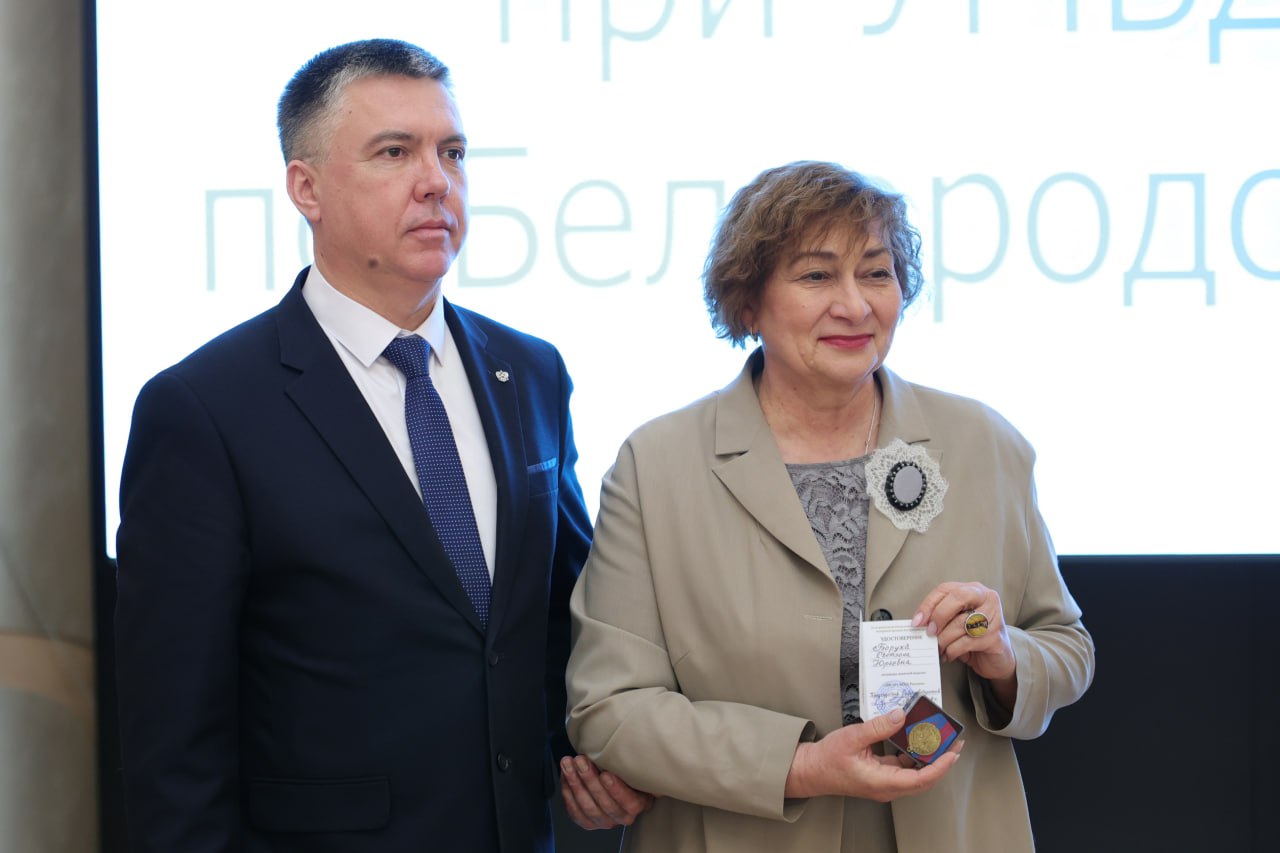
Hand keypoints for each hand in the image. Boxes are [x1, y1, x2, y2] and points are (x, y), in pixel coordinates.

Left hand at [559, 755, 654, 829]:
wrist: (615, 781)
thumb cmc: (626, 772)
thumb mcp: (637, 769)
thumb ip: (636, 766)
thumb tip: (642, 753)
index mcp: (638, 804)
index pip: (629, 801)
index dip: (616, 789)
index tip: (605, 774)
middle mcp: (622, 817)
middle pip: (604, 803)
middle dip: (589, 780)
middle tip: (580, 760)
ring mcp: (604, 822)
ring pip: (587, 806)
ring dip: (575, 783)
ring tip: (568, 764)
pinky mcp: (587, 823)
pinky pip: (574, 810)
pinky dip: (567, 791)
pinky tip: (565, 774)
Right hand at [784, 709, 961, 800]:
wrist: (811, 771)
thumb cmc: (827, 760)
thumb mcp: (852, 738)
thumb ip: (878, 727)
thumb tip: (900, 716)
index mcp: (882, 782)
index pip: (920, 778)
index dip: (940, 766)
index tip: (952, 752)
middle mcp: (887, 787)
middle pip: (924, 778)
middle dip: (942, 761)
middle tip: (955, 742)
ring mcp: (885, 783)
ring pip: (916, 774)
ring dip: (930, 758)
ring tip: (941, 740)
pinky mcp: (882, 776)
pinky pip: (905, 768)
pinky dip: (915, 755)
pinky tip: (918, 740)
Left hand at [913, 581, 1016, 698]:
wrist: (995, 659)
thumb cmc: (971, 636)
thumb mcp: (954, 622)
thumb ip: (940, 617)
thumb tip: (918, 623)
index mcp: (972, 589)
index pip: (945, 589)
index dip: (928, 604)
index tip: (916, 621)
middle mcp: (986, 598)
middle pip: (958, 597)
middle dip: (939, 615)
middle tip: (929, 632)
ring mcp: (994, 616)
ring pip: (961, 623)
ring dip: (944, 639)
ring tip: (937, 648)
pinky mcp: (995, 636)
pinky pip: (967, 642)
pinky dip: (952, 650)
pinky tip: (948, 655)